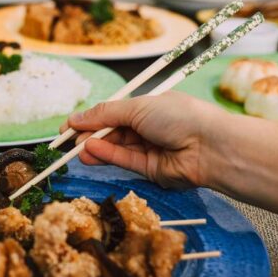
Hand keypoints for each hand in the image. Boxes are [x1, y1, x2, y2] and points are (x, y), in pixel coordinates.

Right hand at [64, 92, 226, 189]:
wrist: (209, 145)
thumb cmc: (178, 116)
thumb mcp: (137, 107)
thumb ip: (105, 114)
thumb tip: (76, 118)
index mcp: (149, 106)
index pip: (114, 112)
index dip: (91, 118)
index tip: (69, 125)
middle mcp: (149, 127)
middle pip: (112, 131)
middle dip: (90, 134)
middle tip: (68, 140)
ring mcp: (150, 148)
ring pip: (115, 148)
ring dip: (95, 147)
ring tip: (76, 149)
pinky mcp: (150, 169)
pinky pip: (124, 160)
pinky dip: (106, 155)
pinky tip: (90, 151)